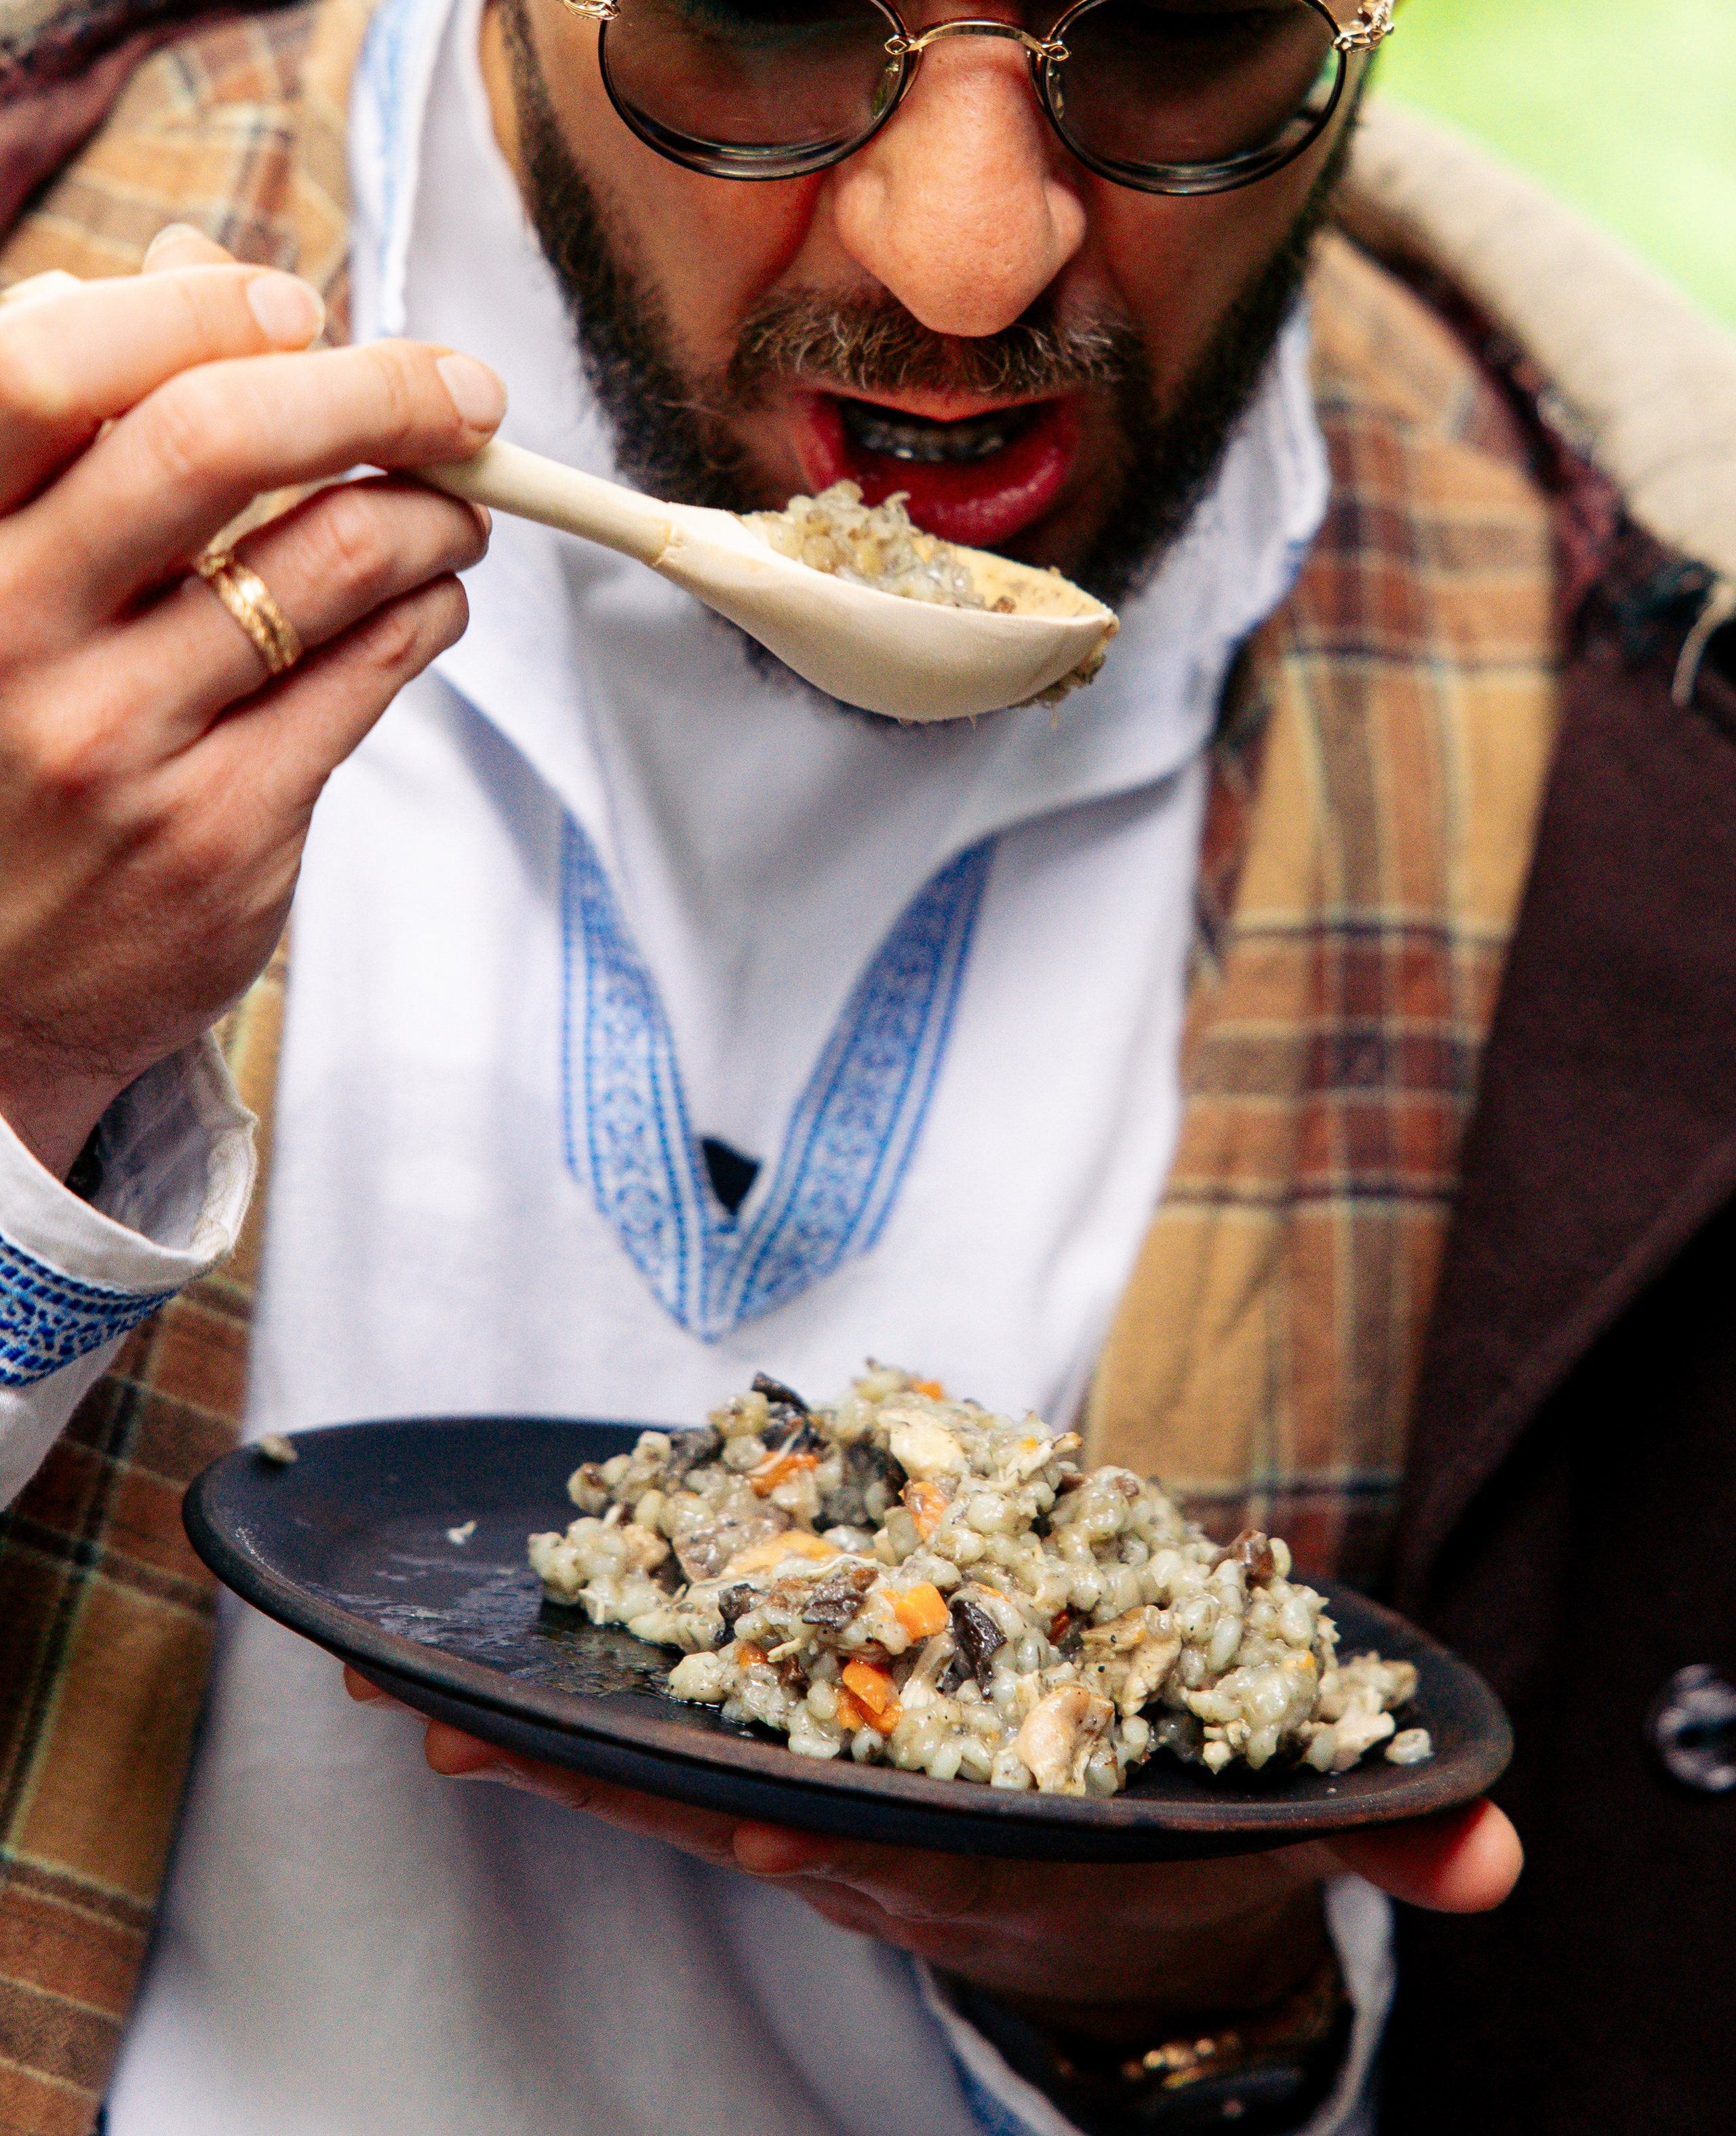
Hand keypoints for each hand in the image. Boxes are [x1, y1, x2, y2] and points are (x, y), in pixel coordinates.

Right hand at [0, 232, 504, 1175]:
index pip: (47, 373)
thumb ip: (76, 421)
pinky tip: (431, 593)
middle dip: (370, 389)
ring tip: (457, 504)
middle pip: (209, 443)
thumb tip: (198, 269)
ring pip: (328, 559)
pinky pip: (370, 673)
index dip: (191, 314)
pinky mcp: (219, 833)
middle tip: (460, 394)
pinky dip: (431, 606)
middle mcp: (3, 636)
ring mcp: (113, 744)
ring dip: (433, 507)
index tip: (293, 310)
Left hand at [346, 1669, 1520, 2043]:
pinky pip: (666, 1772)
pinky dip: (567, 1753)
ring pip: (684, 1790)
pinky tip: (465, 1720)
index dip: (845, 1831)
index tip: (768, 1822)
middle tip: (493, 1736)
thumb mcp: (1287, 1833)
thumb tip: (1489, 1859)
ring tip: (435, 1712)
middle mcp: (900, 1841)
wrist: (1130, 1900)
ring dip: (566, 1761)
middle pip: (756, 1806)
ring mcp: (833, 1822)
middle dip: (638, 1786)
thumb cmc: (1186, 1829)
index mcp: (1010, 1841)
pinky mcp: (794, 1788)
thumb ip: (1382, 1841)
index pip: (922, 1838)